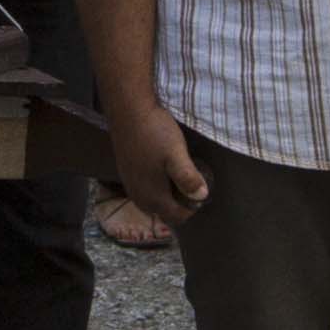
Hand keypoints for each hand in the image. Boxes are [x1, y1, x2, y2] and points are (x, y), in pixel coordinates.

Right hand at [109, 102, 211, 225]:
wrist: (128, 112)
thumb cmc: (154, 132)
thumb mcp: (177, 154)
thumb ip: (188, 178)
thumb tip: (202, 196)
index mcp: (153, 197)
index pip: (178, 217)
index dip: (193, 208)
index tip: (202, 188)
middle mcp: (139, 197)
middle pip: (166, 212)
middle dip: (181, 202)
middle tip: (194, 180)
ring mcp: (131, 186)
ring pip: (154, 202)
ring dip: (168, 194)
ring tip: (180, 173)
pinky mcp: (126, 175)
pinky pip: (145, 190)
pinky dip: (157, 185)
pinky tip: (163, 167)